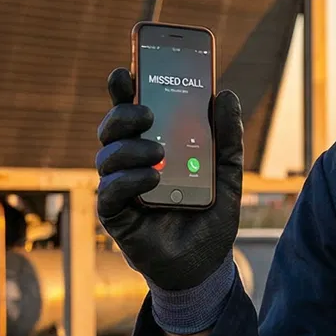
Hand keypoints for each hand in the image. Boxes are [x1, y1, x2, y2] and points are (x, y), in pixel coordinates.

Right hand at [94, 67, 242, 291]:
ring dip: (129, 148)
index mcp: (152, 145)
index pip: (132, 110)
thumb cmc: (209, 215)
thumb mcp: (228, 172)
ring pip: (107, 155)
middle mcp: (130, 162)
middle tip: (147, 113)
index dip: (124, 89)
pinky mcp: (115, 215)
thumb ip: (227, 136)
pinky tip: (152, 179)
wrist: (205, 265)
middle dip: (123, 113)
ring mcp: (120, 187)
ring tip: (158, 152)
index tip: (126, 70)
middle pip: (112, 128)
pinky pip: (110, 190)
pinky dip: (129, 180)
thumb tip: (226, 94)